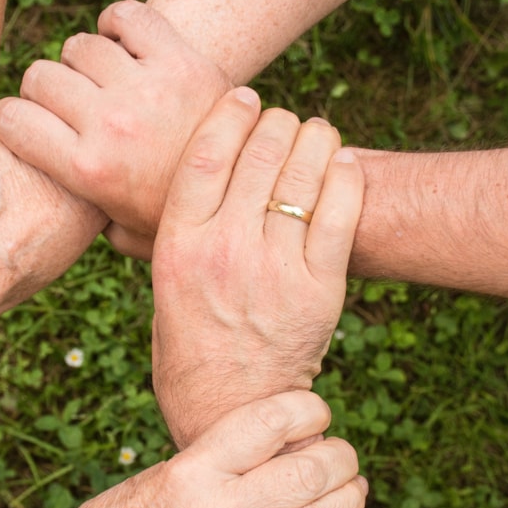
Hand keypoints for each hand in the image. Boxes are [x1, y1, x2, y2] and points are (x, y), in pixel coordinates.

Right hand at [0, 0, 230, 259]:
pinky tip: (123, 47)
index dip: (9, 120)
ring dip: (82, 63)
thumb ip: (84, 220)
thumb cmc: (177, 217)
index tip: (22, 126)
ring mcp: (146, 88)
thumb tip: (54, 212)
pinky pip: (127, 17)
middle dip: (43, 92)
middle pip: (40, 77)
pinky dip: (117, 25)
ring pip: (79, 47)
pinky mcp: (180, 60)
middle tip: (67, 108)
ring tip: (101, 83)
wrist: (249, 191)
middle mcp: (110, 125)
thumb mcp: (124, 236)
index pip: (10, 119)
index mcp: (88, 171)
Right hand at [51, 391, 365, 507]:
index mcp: (191, 471)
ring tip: (352, 487)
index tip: (315, 410)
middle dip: (340, 456)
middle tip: (341, 452)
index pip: (268, 424)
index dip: (307, 408)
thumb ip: (214, 459)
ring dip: (348, 500)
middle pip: (306, 473)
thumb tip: (273, 440)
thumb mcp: (158, 474)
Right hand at [151, 90, 363, 447]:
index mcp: (177, 246)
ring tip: (314, 136)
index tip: (244, 96)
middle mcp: (224, 250)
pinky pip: (341, 210)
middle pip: (260, 151)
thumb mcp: (161, 288)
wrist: (230, 411)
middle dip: (276, 122)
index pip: (205, 153)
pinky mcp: (319, 289)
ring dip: (314, 139)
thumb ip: (168, 236)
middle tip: (282, 123)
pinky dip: (346, 175)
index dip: (230, 112)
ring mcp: (274, 269)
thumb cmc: (188, 348)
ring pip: (304, 171)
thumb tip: (171, 183)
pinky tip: (342, 164)